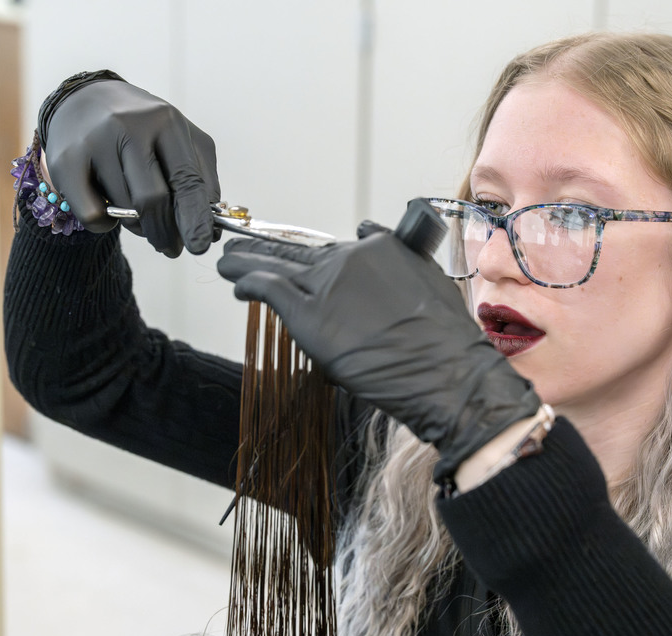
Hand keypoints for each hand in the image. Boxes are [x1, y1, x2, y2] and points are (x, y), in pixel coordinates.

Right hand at [44, 79, 219, 256]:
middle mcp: (129, 126)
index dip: (195, 219)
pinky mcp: (65, 160)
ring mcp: (95, 142)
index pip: (186, 180)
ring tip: (138, 214)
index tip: (200, 245)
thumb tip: (211, 227)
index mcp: (166, 121)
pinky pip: (92, 215)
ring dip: (138, 226)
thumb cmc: (142, 129)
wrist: (84, 101)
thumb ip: (201, 179)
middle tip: (171, 247)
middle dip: (165, 233)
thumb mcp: (180, 140)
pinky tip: (109, 210)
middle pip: (153, 201)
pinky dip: (105, 225)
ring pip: (124, 211)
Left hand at [216, 226, 541, 484]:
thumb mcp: (428, 279)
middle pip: (299, 251)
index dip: (313, 259)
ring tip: (227, 260)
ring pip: (275, 264)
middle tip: (241, 247)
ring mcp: (326, 285)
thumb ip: (397, 256)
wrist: (444, 370)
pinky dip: (248, 282)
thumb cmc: (444, 337)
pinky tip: (237, 285)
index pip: (335, 250)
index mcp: (379, 248)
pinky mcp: (308, 314)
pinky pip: (268, 289)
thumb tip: (369, 230)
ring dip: (246, 262)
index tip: (298, 260)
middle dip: (266, 249)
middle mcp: (349, 258)